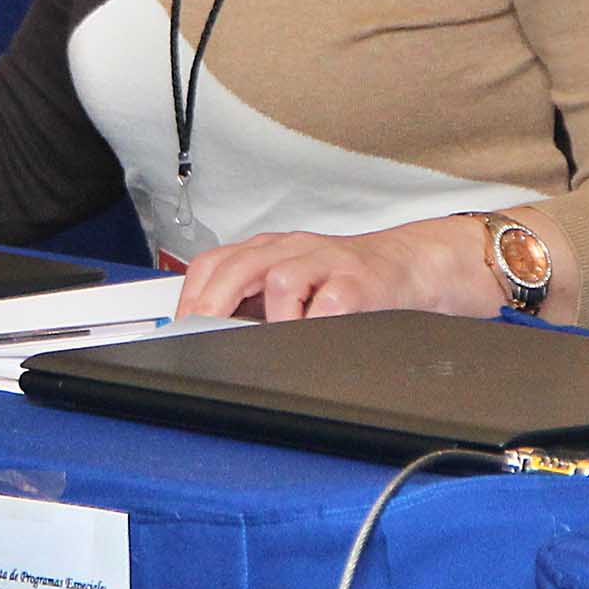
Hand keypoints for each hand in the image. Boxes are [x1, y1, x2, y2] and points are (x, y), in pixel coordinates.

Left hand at [176, 216, 506, 321]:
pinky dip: (316, 321)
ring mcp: (326, 263)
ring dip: (269, 316)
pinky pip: (331, 301)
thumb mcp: (291, 284)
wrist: (409, 267)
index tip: (179, 325)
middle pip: (239, 267)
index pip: (215, 263)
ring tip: (271, 337)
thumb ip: (253, 303)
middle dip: (213, 304)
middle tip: (202, 333)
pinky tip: (313, 333)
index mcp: (269, 251)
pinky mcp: (360, 282)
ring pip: (280, 280)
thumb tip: (206, 334)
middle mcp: (292, 250)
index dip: (192, 295)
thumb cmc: (344, 280)